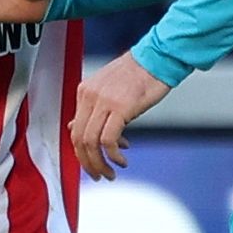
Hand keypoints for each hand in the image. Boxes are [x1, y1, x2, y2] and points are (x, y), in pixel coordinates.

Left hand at [67, 49, 167, 173]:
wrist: (158, 58)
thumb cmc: (138, 74)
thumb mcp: (108, 89)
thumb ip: (92, 108)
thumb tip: (74, 127)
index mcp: (85, 91)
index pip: (74, 129)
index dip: (82, 152)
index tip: (93, 163)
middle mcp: (89, 96)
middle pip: (79, 138)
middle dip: (88, 163)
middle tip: (99, 175)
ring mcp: (103, 101)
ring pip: (90, 142)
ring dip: (99, 163)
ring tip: (111, 173)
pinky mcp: (120, 108)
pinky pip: (108, 140)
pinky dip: (113, 156)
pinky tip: (122, 160)